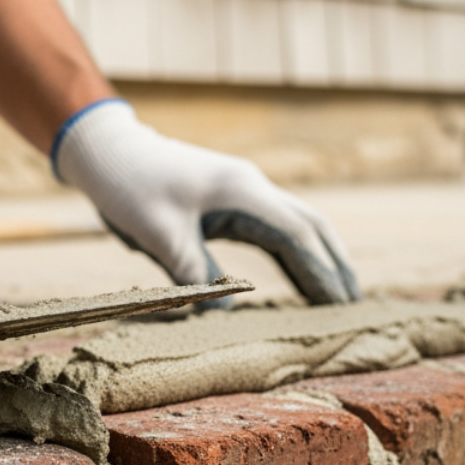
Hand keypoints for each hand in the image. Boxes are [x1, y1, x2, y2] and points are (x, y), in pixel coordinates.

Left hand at [54, 100, 359, 303]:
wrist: (109, 151)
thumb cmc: (129, 187)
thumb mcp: (157, 234)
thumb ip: (192, 272)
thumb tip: (222, 314)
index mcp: (241, 192)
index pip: (297, 235)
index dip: (321, 272)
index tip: (341, 305)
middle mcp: (251, 188)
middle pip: (311, 227)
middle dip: (336, 265)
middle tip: (356, 306)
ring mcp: (243, 192)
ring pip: (298, 226)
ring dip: (320, 259)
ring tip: (339, 298)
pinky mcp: (230, 201)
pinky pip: (274, 230)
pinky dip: (295, 254)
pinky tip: (301, 278)